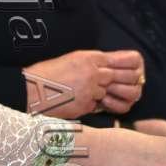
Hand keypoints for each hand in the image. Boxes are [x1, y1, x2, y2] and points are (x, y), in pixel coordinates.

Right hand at [23, 50, 142, 118]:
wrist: (29, 89)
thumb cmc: (47, 74)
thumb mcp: (72, 60)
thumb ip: (93, 64)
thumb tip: (107, 71)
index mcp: (92, 57)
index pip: (127, 60)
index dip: (134, 68)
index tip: (136, 72)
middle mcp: (95, 72)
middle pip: (126, 78)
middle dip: (126, 85)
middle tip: (127, 89)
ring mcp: (92, 90)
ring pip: (110, 94)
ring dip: (107, 97)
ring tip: (96, 97)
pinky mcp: (86, 105)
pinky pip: (96, 107)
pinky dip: (89, 107)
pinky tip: (77, 104)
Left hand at [99, 50, 144, 112]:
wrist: (87, 83)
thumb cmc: (94, 68)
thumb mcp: (100, 59)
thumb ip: (106, 58)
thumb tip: (105, 60)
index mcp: (135, 61)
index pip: (134, 60)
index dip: (119, 62)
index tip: (106, 62)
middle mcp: (138, 77)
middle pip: (134, 77)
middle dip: (116, 77)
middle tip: (102, 76)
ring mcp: (134, 92)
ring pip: (133, 93)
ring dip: (116, 90)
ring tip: (102, 87)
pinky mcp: (126, 105)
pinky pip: (124, 106)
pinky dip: (113, 103)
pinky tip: (102, 99)